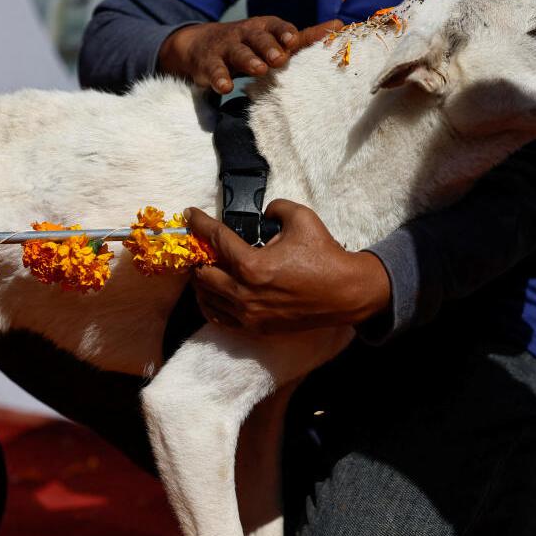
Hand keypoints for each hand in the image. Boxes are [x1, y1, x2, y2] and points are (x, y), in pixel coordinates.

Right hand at [159, 17, 343, 93]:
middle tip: (280, 58)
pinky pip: (214, 70)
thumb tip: (340, 27)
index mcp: (264, 28)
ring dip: (249, 60)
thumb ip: (305, 37)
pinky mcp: (209, 64)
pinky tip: (225, 88)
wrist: (203, 46)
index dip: (284, 32)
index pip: (276, 27)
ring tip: (259, 70)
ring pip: (238, 52)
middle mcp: (245, 34)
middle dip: (269, 46)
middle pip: (257, 38)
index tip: (293, 40)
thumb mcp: (274, 39)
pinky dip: (220, 78)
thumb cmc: (250, 45)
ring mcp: (226, 48)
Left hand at [184, 200, 390, 333]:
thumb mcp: (302, 218)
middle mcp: (245, 294)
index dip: (200, 224)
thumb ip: (276, 208)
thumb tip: (263, 212)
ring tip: (205, 267)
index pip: (215, 240)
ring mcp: (249, 315)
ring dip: (202, 281)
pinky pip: (220, 318)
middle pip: (203, 274)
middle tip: (199, 245)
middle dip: (198, 256)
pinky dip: (211, 304)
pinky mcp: (256, 327)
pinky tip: (212, 293)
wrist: (346, 293)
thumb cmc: (325, 256)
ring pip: (207, 298)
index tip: (190, 214)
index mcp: (252, 266)